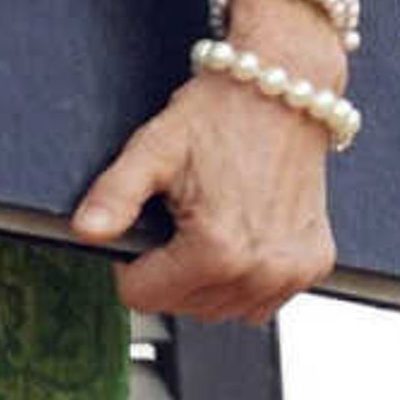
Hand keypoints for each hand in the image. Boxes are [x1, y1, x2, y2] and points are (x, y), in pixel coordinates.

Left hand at [73, 13, 344, 324]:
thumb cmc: (220, 115)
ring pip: (223, 310)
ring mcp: (291, 272)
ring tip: (211, 225)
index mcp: (216, 251)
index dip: (132, 263)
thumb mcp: (154, 148)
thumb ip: (115, 195)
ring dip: (208, 281)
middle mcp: (260, 270)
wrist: (283, 90)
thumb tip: (85, 231)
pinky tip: (241, 234)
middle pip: (184, 307)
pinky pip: (263, 299)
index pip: (143, 297)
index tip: (146, 224)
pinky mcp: (314, 264)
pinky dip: (247, 278)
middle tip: (180, 217)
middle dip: (170, 272)